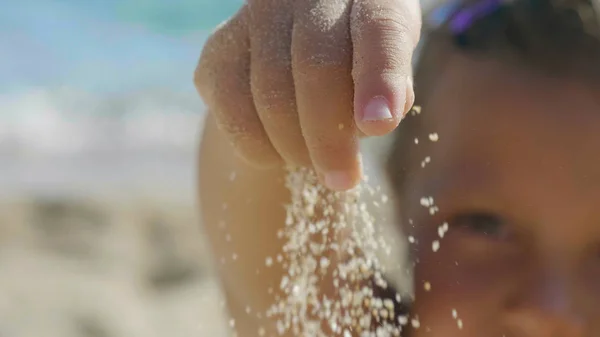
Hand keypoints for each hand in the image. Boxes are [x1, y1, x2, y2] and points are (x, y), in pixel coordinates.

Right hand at [195, 0, 420, 190]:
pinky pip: (232, 109)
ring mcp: (255, 18)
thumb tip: (374, 120)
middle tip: (343, 180)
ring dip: (295, 147)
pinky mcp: (218, 50)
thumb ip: (391, 90)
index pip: (378, 31)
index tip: (380, 126)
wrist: (297, 52)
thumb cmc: (356, 66)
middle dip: (329, 137)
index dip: (379, 78)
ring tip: (314, 164)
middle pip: (316, 66)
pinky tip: (279, 152)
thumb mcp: (389, 70)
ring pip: (269, 92)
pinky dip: (258, 146)